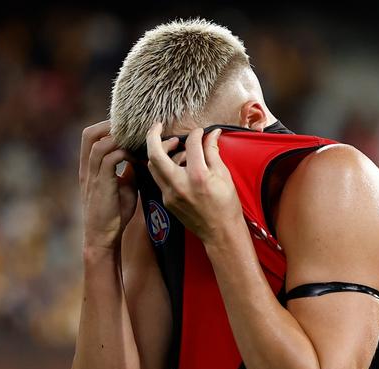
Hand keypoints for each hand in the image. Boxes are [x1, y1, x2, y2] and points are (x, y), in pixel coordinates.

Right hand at [79, 121, 136, 249]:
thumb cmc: (114, 214)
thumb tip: (141, 157)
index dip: (108, 127)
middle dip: (110, 126)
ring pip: (99, 143)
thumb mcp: (124, 187)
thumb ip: (128, 170)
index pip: (91, 136)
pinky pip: (110, 159)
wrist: (103, 237)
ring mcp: (92, 176)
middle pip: (89, 134)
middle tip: (132, 130)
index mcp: (90, 167)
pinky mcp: (101, 185)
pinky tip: (137, 160)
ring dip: (120, 139)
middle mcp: (87, 168)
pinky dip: (124, 154)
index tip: (129, 129)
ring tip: (137, 143)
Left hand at [145, 123, 242, 242]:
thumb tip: (211, 135)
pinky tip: (179, 166)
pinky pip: (160, 178)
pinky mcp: (167, 201)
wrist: (220, 232)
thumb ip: (213, 152)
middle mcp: (180, 185)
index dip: (196, 134)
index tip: (200, 132)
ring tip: (178, 150)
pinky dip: (165, 167)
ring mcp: (170, 194)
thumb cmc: (226, 206)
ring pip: (153, 166)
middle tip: (159, 127)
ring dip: (160, 152)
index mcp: (198, 176)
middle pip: (155, 154)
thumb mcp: (224, 175)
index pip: (191, 145)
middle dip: (153, 136)